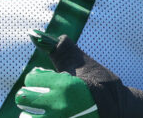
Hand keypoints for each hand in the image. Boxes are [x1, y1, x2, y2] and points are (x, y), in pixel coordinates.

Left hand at [24, 29, 142, 117]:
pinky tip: (46, 116)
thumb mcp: (82, 63)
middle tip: (34, 95)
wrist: (118, 109)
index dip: (35, 77)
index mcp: (64, 85)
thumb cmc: (99, 83)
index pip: (30, 79)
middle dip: (27, 94)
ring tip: (39, 109)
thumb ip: (60, 49)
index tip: (41, 79)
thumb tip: (35, 33)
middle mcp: (60, 106)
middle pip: (23, 98)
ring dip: (30, 111)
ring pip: (27, 117)